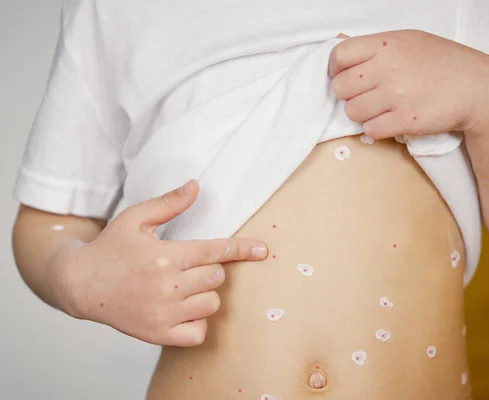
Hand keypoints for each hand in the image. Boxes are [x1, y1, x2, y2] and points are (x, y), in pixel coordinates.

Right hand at [60, 179, 267, 346]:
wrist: (80, 284)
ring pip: (212, 303)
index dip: (242, 249)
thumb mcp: (135, 218)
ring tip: (182, 287)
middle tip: (188, 266)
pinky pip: (199, 332)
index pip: (216, 250)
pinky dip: (198, 322)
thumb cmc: (111, 248)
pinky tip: (183, 310)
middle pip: (217, 277)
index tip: (263, 251)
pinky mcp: (159, 334)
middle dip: (210, 269)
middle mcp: (168, 286)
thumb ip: (169, 204)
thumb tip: (196, 185)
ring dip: (205, 294)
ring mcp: (164, 313)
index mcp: (166, 256)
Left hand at [329, 30, 488, 139]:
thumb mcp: (409, 41)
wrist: (477, 87)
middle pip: (341, 87)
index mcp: (387, 44)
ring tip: (380, 109)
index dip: (336, 70)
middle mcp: (388, 68)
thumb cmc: (443, 62)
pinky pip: (370, 130)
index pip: (339, 56)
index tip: (344, 77)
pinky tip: (390, 121)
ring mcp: (396, 95)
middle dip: (349, 95)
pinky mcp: (405, 121)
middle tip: (365, 96)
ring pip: (352, 112)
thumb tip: (338, 41)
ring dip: (362, 114)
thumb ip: (374, 45)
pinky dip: (376, 129)